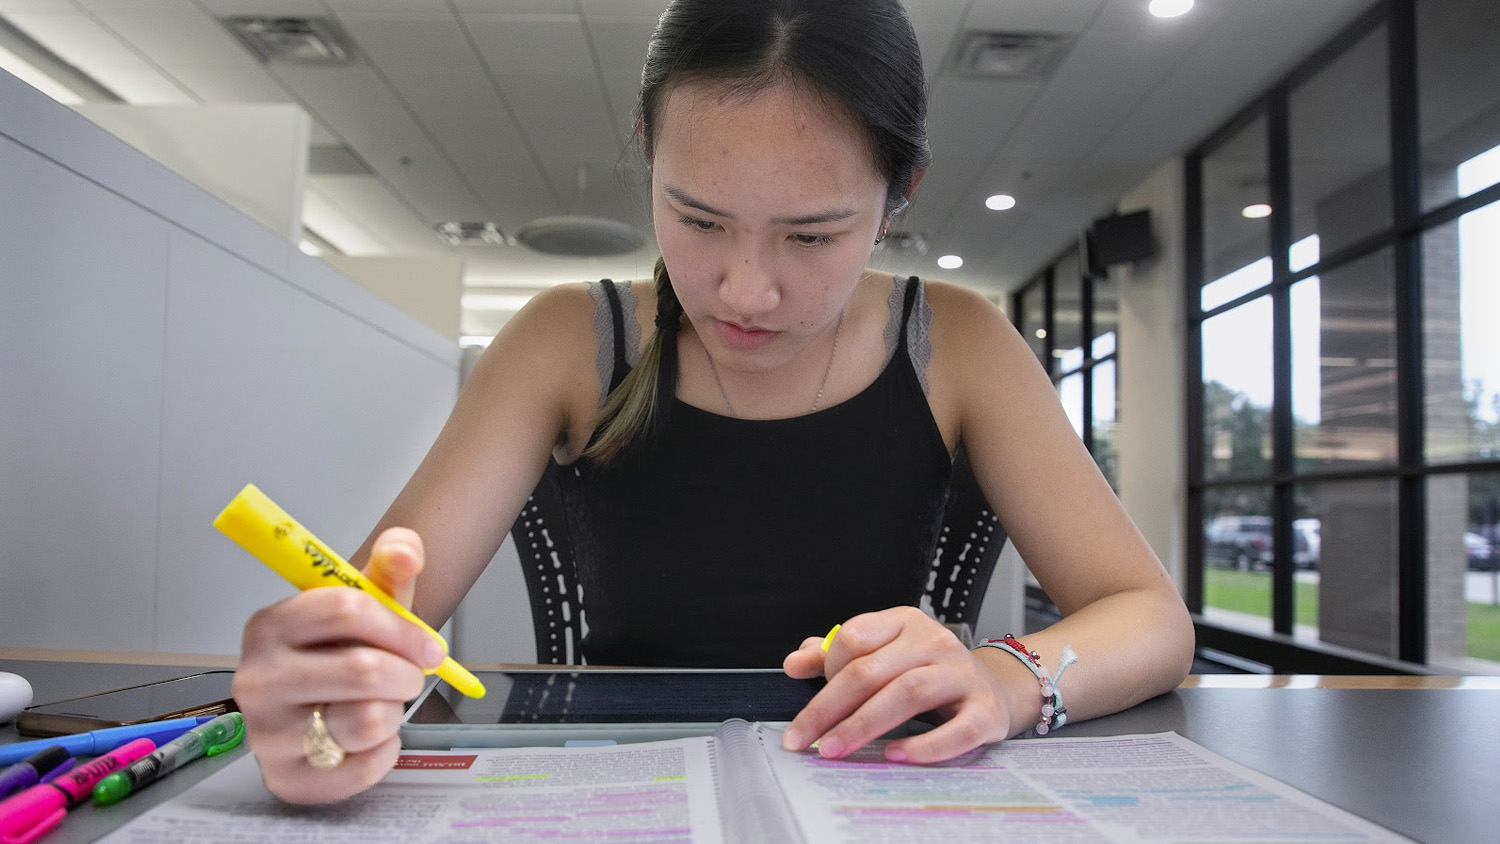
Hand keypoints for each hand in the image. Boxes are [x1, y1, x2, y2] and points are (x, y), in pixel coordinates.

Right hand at [233, 528, 444, 803]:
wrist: (322, 705)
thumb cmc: (343, 648)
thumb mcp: (369, 599)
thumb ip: (392, 563)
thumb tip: (404, 551)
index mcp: (272, 625)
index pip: (345, 608)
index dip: (401, 626)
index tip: (427, 645)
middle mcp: (258, 680)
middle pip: (362, 670)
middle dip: (406, 674)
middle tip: (409, 677)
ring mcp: (266, 734)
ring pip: (366, 721)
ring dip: (394, 713)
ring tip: (381, 706)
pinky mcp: (286, 779)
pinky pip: (363, 768)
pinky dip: (384, 752)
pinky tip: (370, 740)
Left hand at [781, 606, 1012, 763]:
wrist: (994, 689)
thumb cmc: (927, 673)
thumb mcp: (884, 656)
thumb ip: (836, 657)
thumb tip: (793, 663)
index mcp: (905, 622)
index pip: (854, 637)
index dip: (826, 669)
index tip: (812, 703)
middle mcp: (935, 641)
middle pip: (872, 670)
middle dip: (829, 708)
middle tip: (803, 740)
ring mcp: (962, 674)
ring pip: (908, 693)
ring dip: (864, 725)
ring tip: (835, 749)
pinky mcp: (986, 710)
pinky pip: (957, 730)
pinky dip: (925, 746)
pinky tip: (895, 755)